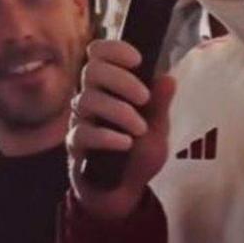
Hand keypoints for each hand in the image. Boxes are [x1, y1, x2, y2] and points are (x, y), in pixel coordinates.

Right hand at [68, 39, 172, 220]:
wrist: (123, 192)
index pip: (99, 54)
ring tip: (139, 129)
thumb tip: (168, 79)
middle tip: (144, 98)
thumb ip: (160, 105)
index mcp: (110, 87)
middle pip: (91, 71)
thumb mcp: (158, 129)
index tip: (136, 60)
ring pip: (87, 100)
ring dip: (118, 112)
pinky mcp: (75, 146)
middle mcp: (91, 98)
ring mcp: (80, 121)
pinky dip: (107, 136)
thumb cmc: (138, 153)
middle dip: (121, 80)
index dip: (114, 50)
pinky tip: (125, 143)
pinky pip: (82, 133)